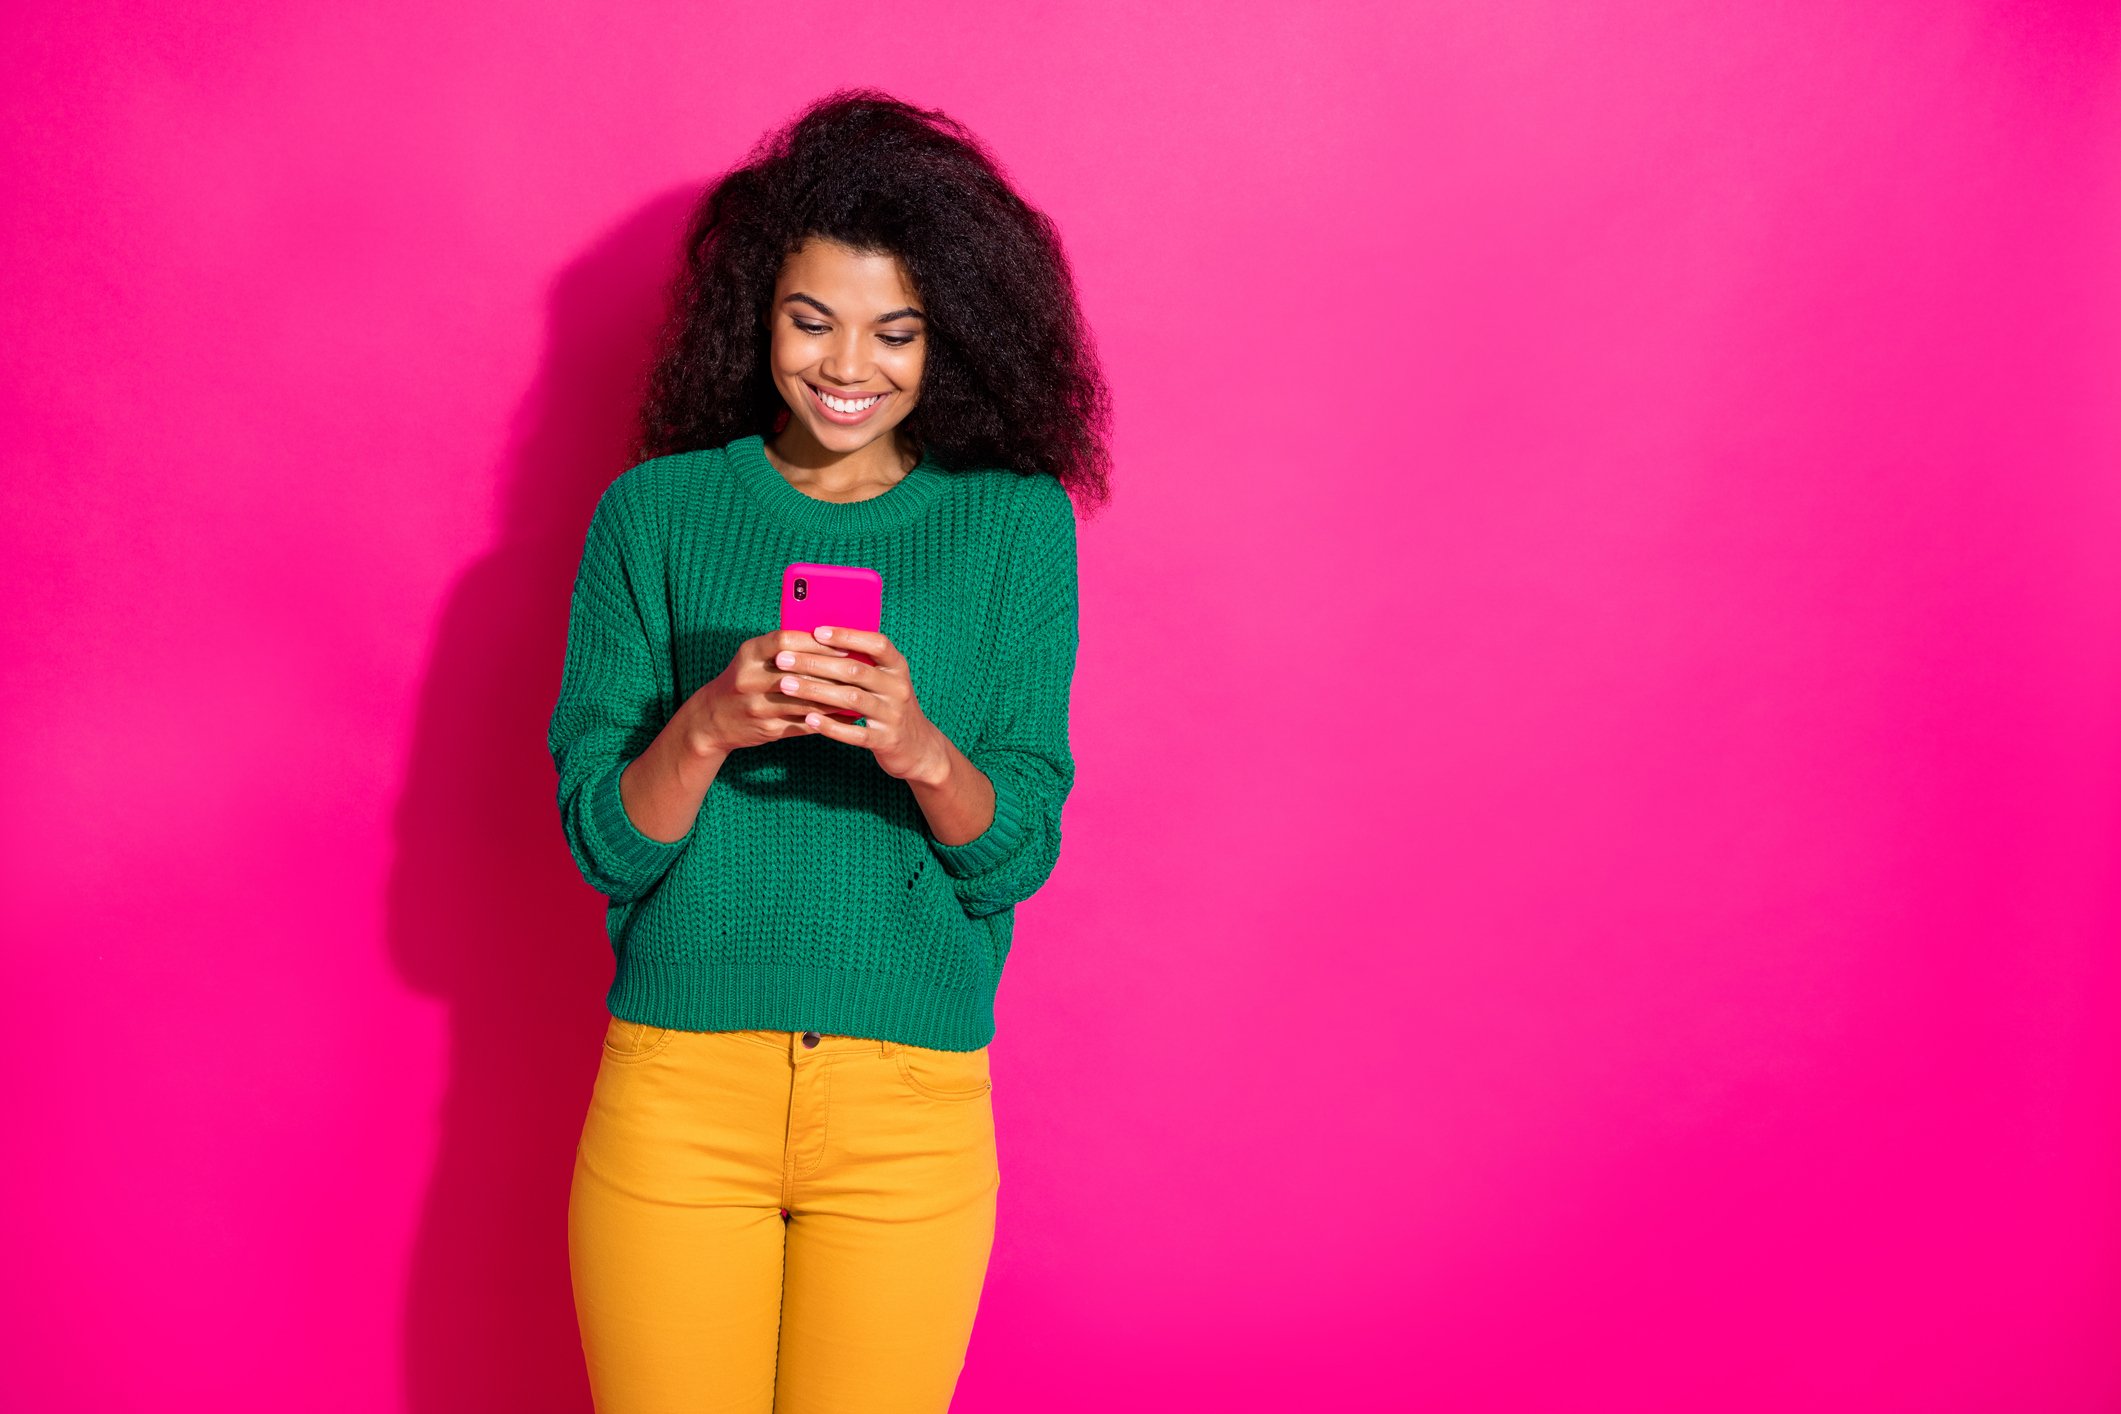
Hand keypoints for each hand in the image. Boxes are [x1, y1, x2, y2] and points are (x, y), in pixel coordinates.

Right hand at [677, 628, 864, 756]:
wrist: (712, 719)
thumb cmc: (744, 680)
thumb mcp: (754, 658)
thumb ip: (783, 648)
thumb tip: (831, 640)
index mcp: (749, 654)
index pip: (785, 641)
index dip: (817, 642)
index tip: (844, 644)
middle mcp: (750, 678)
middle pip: (798, 672)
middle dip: (832, 672)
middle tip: (860, 671)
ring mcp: (758, 706)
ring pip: (805, 701)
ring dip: (835, 698)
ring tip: (859, 694)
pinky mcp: (767, 729)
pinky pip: (805, 724)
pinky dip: (828, 720)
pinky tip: (848, 717)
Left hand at [768, 624, 949, 783]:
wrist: (918, 747)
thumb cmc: (889, 705)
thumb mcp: (885, 680)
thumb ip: (861, 662)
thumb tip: (819, 638)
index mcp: (897, 667)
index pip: (876, 643)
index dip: (847, 635)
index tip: (816, 631)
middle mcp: (898, 688)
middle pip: (855, 670)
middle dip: (815, 663)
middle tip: (783, 660)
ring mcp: (893, 715)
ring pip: (851, 699)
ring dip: (815, 691)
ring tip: (786, 685)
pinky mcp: (885, 740)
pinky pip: (855, 733)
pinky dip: (831, 726)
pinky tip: (808, 719)